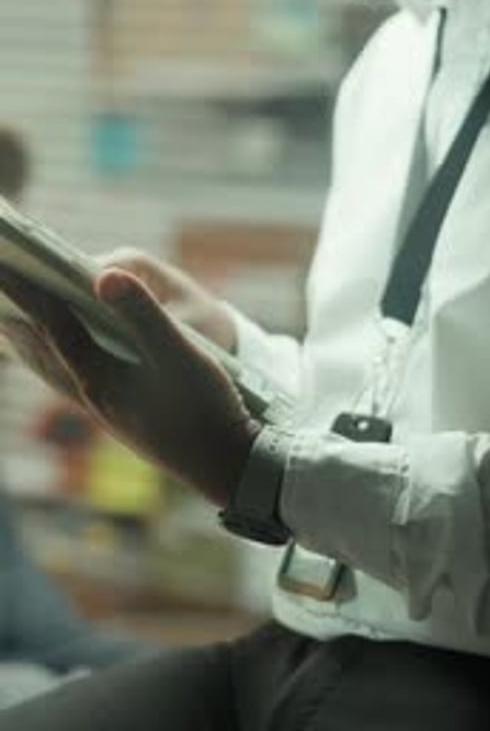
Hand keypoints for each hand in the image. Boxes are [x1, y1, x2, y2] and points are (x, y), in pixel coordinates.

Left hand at [0, 266, 260, 505]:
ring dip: (34, 346)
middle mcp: (93, 396)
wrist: (226, 465)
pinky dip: (59, 366)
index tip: (0, 266)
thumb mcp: (180, 351)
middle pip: (42, 352)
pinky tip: (70, 364)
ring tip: (16, 328)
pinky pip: (74, 386)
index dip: (25, 291)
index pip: (52, 324)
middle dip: (19, 320)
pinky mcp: (123, 421)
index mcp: (99, 376)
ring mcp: (106, 412)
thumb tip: (104, 273)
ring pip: (56, 372)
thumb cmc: (205, 406)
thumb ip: (143, 311)